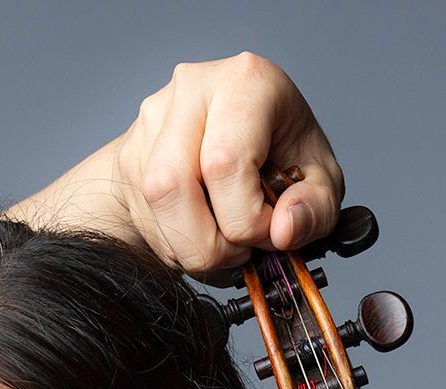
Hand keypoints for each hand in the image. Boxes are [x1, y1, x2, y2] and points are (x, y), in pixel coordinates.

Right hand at [2, 52, 344, 281]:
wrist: (220, 181)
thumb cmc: (272, 185)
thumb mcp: (313, 196)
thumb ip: (313, 213)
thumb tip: (283, 228)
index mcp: (252, 82)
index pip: (229, 160)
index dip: (248, 218)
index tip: (264, 238)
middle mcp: (197, 83)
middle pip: (183, 181)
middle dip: (215, 237)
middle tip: (237, 249)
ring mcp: (157, 113)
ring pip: (152, 199)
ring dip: (189, 244)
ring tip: (213, 244)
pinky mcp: (132, 147)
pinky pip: (138, 209)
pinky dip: (169, 239)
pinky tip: (187, 232)